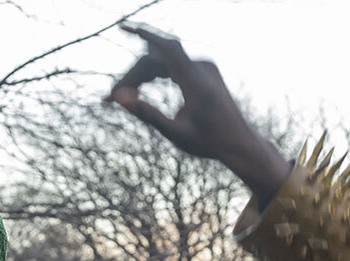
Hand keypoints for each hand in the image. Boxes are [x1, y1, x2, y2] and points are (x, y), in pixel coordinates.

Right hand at [108, 24, 291, 203]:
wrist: (239, 143)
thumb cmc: (208, 142)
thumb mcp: (175, 134)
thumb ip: (148, 115)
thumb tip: (121, 100)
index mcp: (196, 81)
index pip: (165, 48)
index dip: (143, 35)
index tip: (123, 27)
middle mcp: (201, 68)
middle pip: (158, 60)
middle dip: (133, 76)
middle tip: (110, 98)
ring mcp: (205, 68)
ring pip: (165, 63)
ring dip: (143, 76)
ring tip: (124, 96)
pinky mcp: (206, 72)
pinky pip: (176, 66)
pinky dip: (157, 74)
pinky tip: (144, 85)